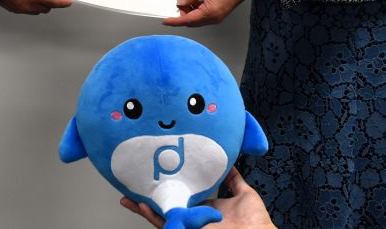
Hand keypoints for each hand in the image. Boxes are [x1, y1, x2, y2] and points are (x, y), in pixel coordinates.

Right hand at [0, 0, 71, 14]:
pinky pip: (26, 9)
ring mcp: (21, 8)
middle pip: (47, 8)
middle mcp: (30, 4)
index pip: (56, 2)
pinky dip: (30, 4)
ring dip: (39, 4)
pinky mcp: (13, 9)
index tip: (67, 2)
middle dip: (50, 1)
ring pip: (36, 10)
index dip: (63, 2)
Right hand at [120, 168, 276, 228]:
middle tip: (133, 187)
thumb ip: (234, 179)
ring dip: (145, 207)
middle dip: (150, 199)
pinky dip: (153, 216)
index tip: (159, 176)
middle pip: (168, 205)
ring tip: (129, 196)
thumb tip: (229, 163)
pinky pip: (166, 224)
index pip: (184, 196)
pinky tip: (141, 205)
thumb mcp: (244, 193)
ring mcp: (190, 224)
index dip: (171, 187)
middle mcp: (195, 217)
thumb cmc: (255, 221)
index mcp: (206, 209)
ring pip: (161, 216)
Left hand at [164, 0, 251, 26]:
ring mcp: (216, 16)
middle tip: (174, 0)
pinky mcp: (218, 13)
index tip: (165, 20)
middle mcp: (213, 18)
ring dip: (188, 8)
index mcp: (210, 13)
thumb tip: (181, 2)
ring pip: (196, 17)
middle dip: (181, 12)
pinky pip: (203, 13)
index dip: (175, 20)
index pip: (187, 20)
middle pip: (191, 20)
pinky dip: (195, 6)